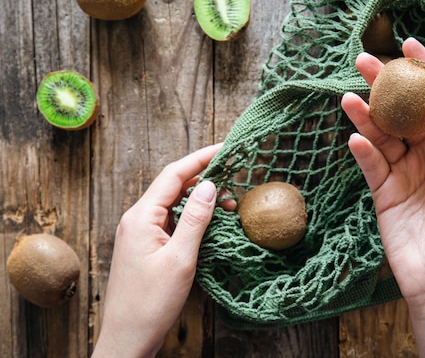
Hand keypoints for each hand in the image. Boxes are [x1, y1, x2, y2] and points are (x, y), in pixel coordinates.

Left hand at [92, 143, 234, 357]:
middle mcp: (137, 219)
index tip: (225, 148)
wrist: (128, 338)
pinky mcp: (146, 246)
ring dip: (200, 199)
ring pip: (173, 204)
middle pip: (173, 185)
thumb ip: (195, 219)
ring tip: (229, 203)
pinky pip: (171, 221)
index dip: (200, 158)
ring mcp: (140, 233)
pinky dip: (192, 217)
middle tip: (234, 175)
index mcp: (141, 217)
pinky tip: (210, 223)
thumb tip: (210, 185)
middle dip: (204, 177)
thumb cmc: (151, 303)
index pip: (173, 174)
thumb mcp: (180, 259)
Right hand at [342, 38, 424, 356]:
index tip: (409, 45)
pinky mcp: (384, 193)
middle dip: (386, 86)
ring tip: (348, 97)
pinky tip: (354, 139)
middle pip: (405, 112)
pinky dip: (363, 151)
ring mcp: (405, 174)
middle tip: (363, 62)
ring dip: (366, 115)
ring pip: (383, 135)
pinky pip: (371, 165)